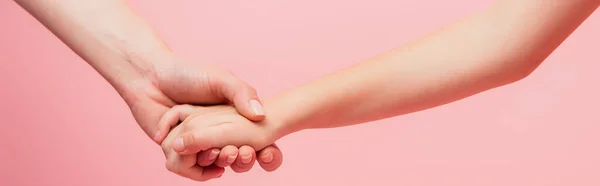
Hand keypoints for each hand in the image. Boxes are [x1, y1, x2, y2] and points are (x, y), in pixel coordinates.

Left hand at [123, 56, 281, 179]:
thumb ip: (242, 93)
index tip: (265, 150)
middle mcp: (215, 132)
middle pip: (236, 156)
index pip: (255, 140)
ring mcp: (195, 142)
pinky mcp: (174, 150)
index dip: (264, 150)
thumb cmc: (187, 73)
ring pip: (214, 164)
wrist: (148, 76)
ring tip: (217, 153)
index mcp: (231, 117)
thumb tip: (260, 116)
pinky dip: (194, 167)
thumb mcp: (220, 78)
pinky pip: (187, 167)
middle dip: (241, 158)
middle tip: (240, 151)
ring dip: (218, 163)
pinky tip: (201, 161)